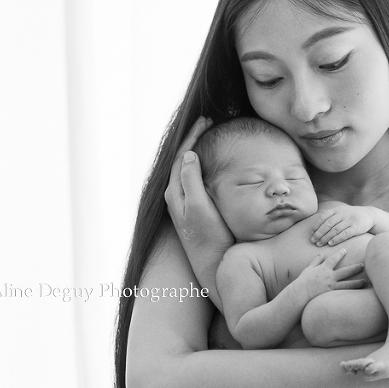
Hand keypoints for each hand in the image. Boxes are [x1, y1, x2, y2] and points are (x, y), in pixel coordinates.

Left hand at [164, 117, 233, 273]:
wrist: (214, 265)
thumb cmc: (209, 237)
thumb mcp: (200, 207)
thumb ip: (191, 181)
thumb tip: (189, 154)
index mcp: (174, 192)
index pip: (181, 155)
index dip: (192, 136)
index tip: (207, 121)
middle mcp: (175, 196)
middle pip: (181, 159)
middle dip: (193, 140)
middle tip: (208, 123)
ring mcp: (183, 204)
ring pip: (186, 169)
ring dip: (196, 151)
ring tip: (209, 138)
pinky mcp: (193, 210)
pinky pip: (192, 179)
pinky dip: (200, 166)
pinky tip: (212, 165)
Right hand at [293, 249, 366, 300]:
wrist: (300, 294)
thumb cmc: (303, 281)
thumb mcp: (308, 269)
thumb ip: (316, 261)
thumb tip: (321, 254)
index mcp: (323, 269)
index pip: (333, 259)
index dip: (340, 254)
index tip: (345, 250)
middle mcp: (330, 277)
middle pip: (345, 271)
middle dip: (355, 268)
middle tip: (363, 265)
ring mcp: (332, 286)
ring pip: (348, 283)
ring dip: (357, 282)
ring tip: (366, 281)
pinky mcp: (332, 295)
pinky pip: (344, 293)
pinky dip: (351, 293)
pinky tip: (358, 294)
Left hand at [311, 205, 374, 246]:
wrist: (369, 215)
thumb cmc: (351, 216)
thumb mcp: (341, 212)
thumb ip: (330, 217)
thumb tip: (316, 228)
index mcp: (337, 210)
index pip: (323, 217)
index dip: (316, 225)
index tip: (311, 234)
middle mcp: (342, 214)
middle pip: (328, 224)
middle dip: (319, 233)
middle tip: (313, 241)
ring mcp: (349, 220)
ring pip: (335, 230)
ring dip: (326, 238)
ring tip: (319, 244)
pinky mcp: (356, 227)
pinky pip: (344, 234)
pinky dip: (336, 239)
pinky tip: (331, 244)